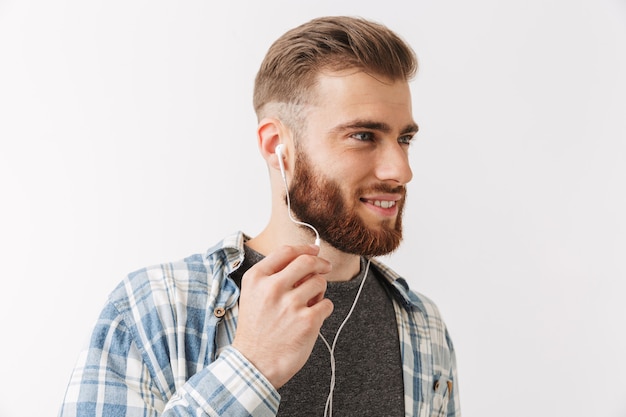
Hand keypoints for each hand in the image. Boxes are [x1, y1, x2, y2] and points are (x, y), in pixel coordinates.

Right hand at [231, 244, 332, 388]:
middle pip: (307, 261)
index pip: (286, 251)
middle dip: (321, 263)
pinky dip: (323, 310)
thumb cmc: (256, 330)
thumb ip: (274, 276)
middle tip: (326, 267)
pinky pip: (327, 304)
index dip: (305, 248)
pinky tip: (311, 318)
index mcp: (256, 279)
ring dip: (319, 291)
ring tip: (308, 304)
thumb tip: (307, 259)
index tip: (314, 250)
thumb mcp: (253, 296)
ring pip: (320, 282)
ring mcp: (290, 304)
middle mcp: (272, 288)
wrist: (254, 365)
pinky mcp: (307, 321)